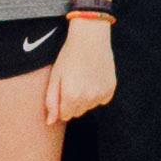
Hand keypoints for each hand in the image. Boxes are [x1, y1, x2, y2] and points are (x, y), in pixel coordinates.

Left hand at [45, 12, 119, 126]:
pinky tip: (93, 78)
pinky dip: (97, 93)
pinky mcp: (111, 89)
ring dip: (85, 98)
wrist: (90, 37)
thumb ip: (51, 102)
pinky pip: (101, 100)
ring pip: (89, 106)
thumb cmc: (68, 56)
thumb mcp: (55, 77)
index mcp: (70, 97)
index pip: (65, 116)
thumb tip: (50, 123)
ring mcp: (101, 94)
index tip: (62, 89)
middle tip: (72, 82)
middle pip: (77, 113)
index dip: (62, 104)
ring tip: (83, 78)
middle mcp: (87, 99)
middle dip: (73, 102)